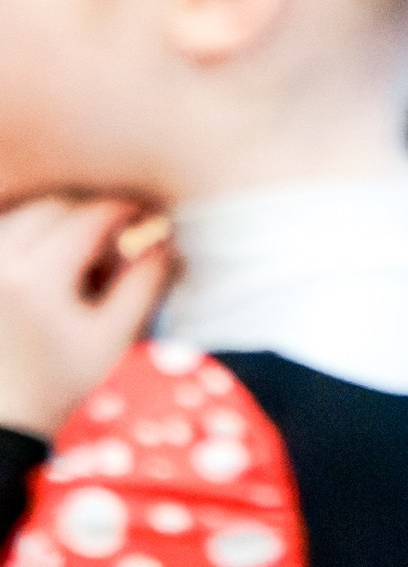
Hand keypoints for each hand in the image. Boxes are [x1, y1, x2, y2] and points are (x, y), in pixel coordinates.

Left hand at [0, 198, 172, 438]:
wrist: (1, 428)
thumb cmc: (56, 388)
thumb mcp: (112, 339)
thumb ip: (145, 283)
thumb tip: (164, 241)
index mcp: (37, 278)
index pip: (91, 217)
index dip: (127, 211)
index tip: (149, 219)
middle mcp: (1, 264)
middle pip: (54, 207)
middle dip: (90, 218)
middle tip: (114, 250)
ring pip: (24, 216)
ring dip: (57, 225)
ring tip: (77, 265)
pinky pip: (5, 237)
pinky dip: (29, 239)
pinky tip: (46, 271)